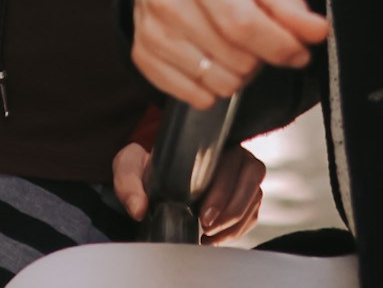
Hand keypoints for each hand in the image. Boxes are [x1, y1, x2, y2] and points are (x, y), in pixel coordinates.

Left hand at [112, 139, 267, 241]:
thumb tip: (139, 208)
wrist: (151, 177)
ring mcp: (239, 175)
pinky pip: (251, 213)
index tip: (203, 215)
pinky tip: (215, 239)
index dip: (223, 190)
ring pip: (254, 198)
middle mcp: (231, 155)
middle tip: (207, 227)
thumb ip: (128, 183)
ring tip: (209, 237)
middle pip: (250, 179)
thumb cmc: (144, 167)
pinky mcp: (242, 196)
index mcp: (209, 143)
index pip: (232, 160)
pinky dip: (237, 230)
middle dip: (231, 209)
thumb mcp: (129, 166)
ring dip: (235, 223)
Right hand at [131, 0, 328, 107]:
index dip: (280, 46)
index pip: (244, 24)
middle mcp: (166, 0)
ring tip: (232, 47)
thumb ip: (286, 3)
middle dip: (260, 57)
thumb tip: (317, 32)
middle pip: (235, 58)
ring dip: (238, 74)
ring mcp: (150, 31)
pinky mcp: (143, 55)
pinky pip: (194, 96)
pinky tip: (211, 60)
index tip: (299, 51)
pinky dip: (213, 88)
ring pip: (218, 83)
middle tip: (256, 38)